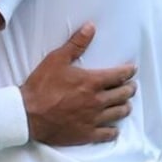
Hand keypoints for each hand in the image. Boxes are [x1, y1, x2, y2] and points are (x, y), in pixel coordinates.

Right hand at [20, 24, 137, 145]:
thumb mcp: (56, 59)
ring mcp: (93, 119)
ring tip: (126, 104)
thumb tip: (90, 27)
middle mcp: (97, 100)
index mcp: (91, 82)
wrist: (29, 114)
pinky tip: (114, 129)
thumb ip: (76, 44)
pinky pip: (108, 134)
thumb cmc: (41, 86)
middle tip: (131, 86)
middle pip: (123, 94)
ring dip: (125, 107)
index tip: (133, 70)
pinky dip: (114, 131)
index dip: (128, 71)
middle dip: (130, 89)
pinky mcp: (87, 134)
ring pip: (119, 113)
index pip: (118, 75)